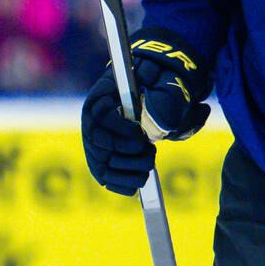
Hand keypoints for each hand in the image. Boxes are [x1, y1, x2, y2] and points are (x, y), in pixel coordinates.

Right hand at [80, 28, 210, 195]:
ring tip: (149, 160)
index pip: (100, 114)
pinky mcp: (105, 160)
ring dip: (128, 169)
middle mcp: (95, 120)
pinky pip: (106, 178)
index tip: (141, 136)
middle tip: (149, 150)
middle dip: (126, 152)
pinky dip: (124, 183)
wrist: (165, 92)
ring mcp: (97, 142)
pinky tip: (141, 178)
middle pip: (98, 143)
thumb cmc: (165, 84)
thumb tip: (160, 125)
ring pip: (102, 164)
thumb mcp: (170, 82)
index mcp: (105, 95)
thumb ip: (167, 98)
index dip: (120, 129)